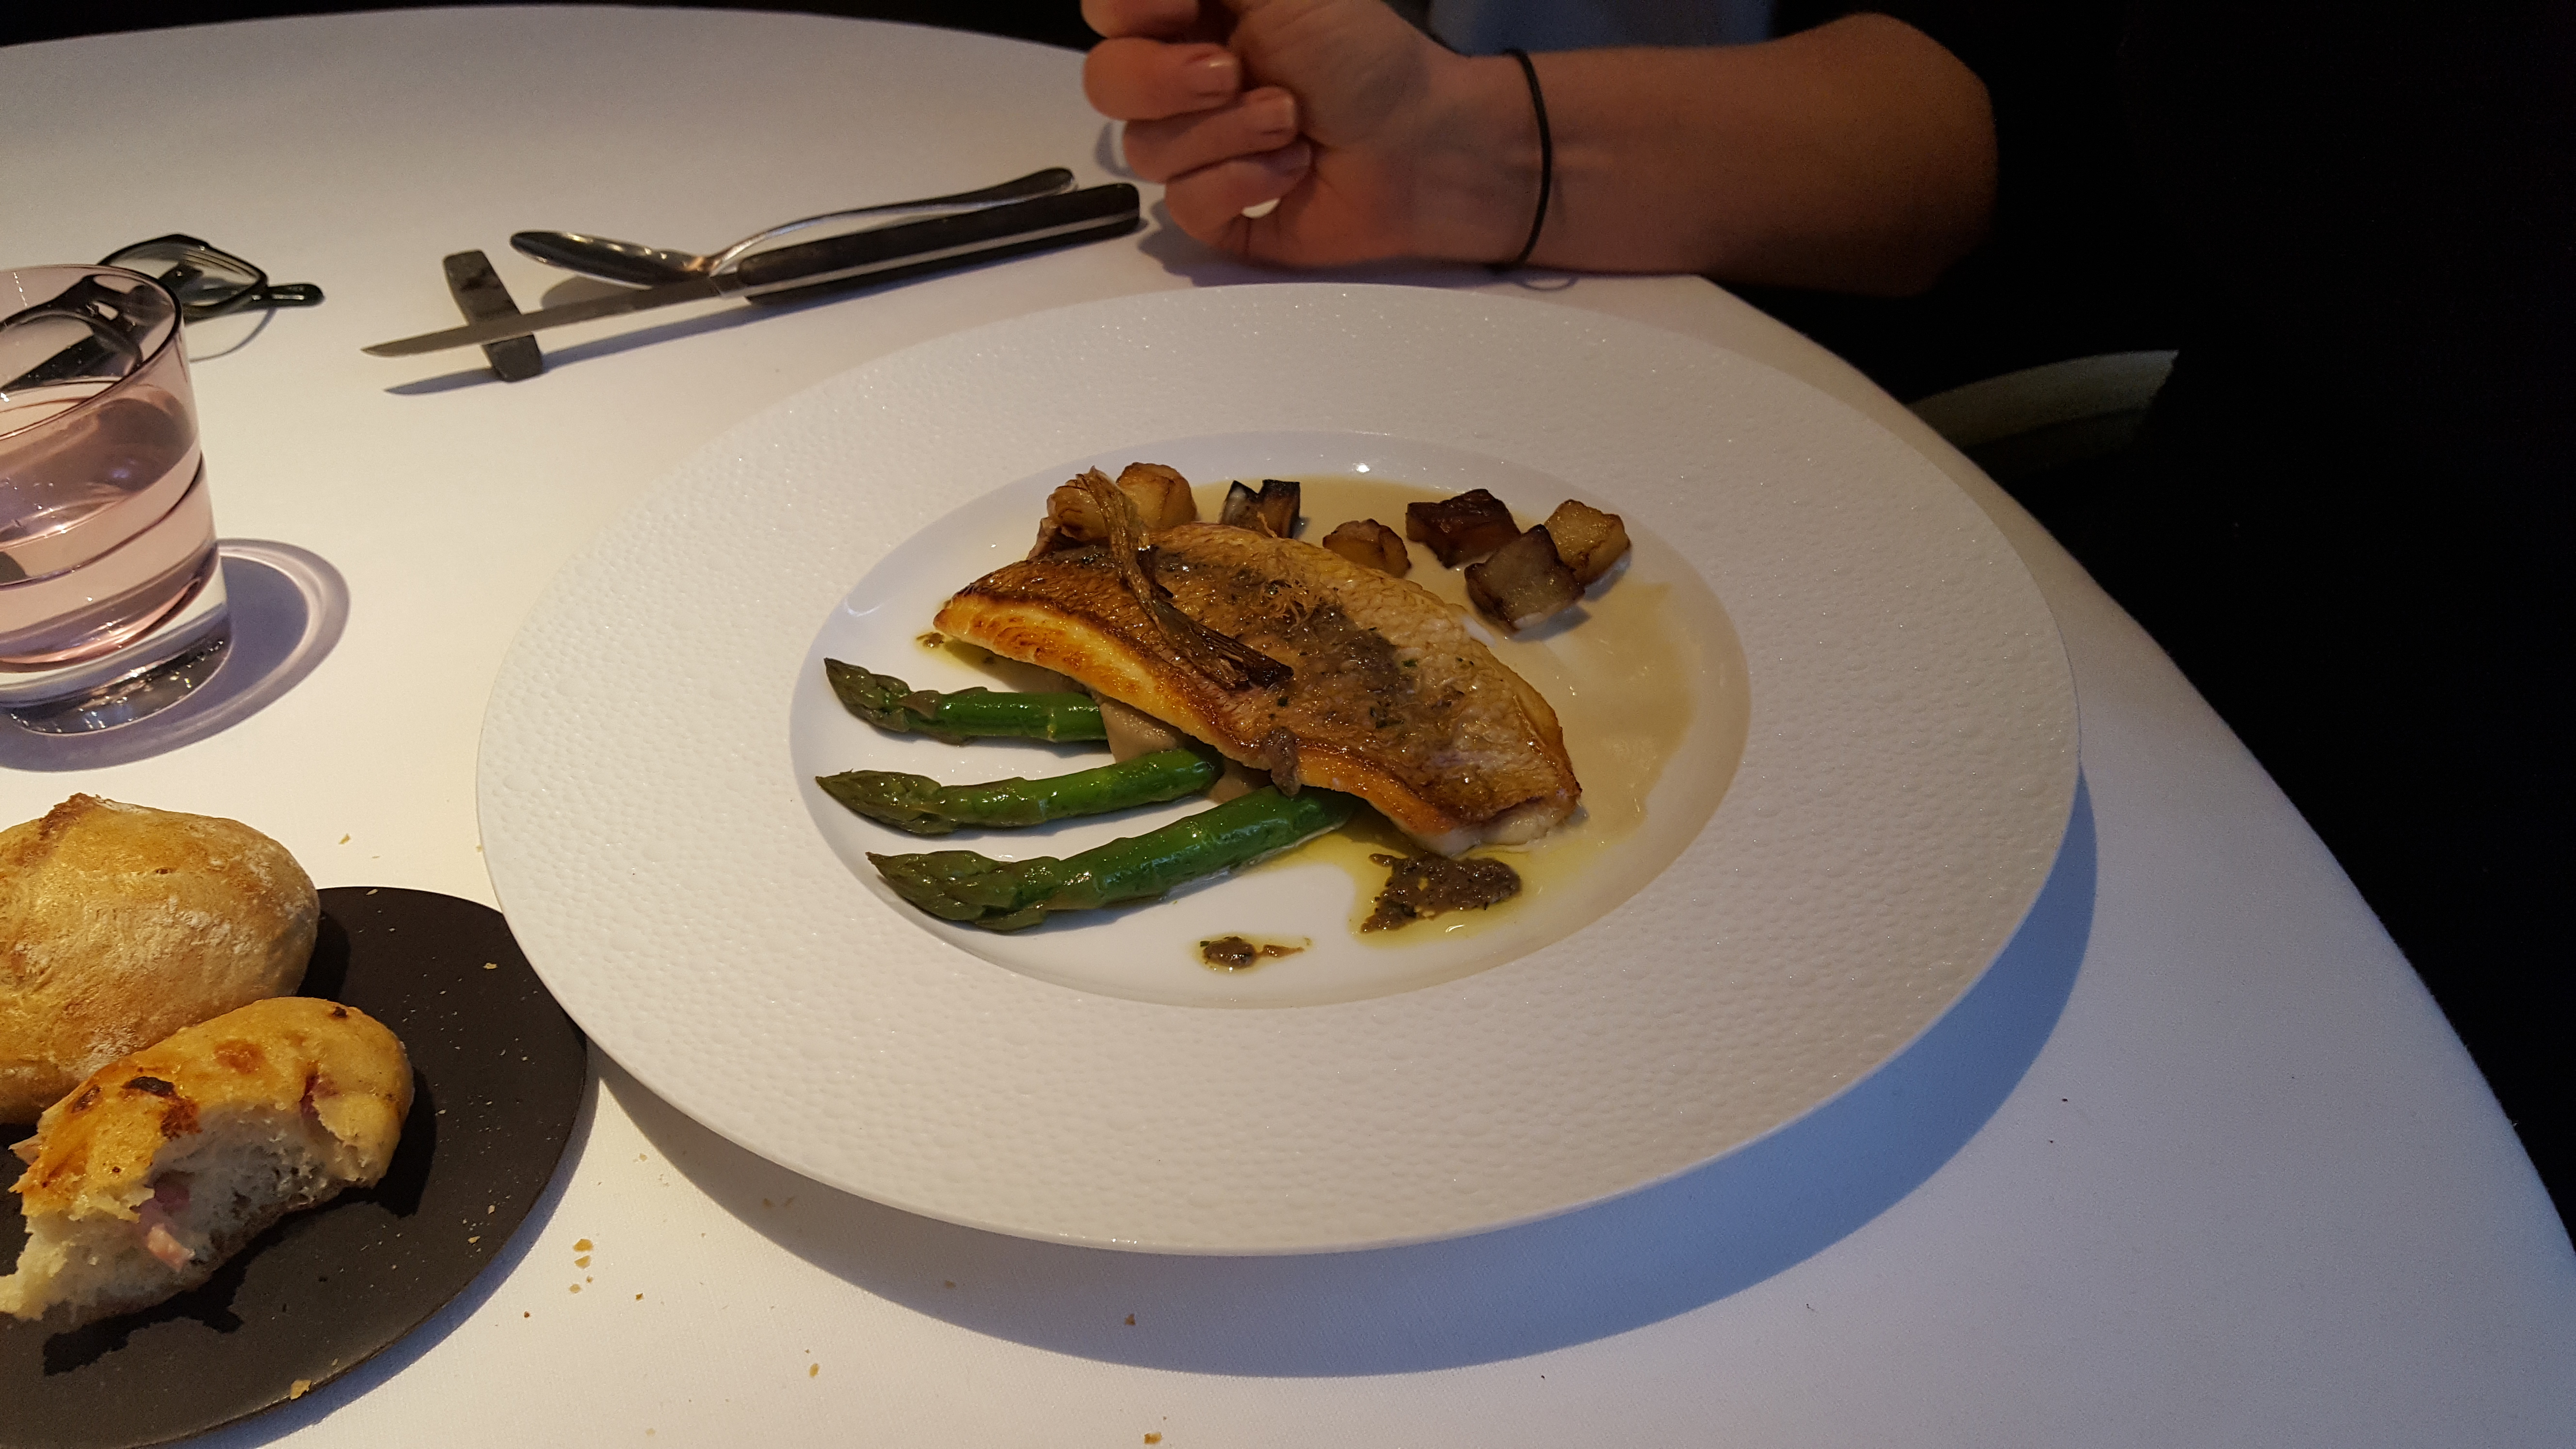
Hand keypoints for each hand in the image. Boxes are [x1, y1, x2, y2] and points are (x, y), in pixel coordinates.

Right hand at [1081, 0, 1535, 265]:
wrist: (1429, 145)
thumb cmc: (1367, 57)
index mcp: (1195, 17)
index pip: (1110, 12)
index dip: (1130, 12)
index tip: (1186, 9)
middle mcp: (1188, 81)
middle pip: (1108, 83)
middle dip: (1170, 79)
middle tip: (1236, 72)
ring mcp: (1202, 149)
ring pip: (1147, 149)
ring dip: (1229, 133)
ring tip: (1293, 123)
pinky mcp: (1223, 211)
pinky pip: (1184, 206)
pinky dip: (1241, 184)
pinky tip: (1292, 170)